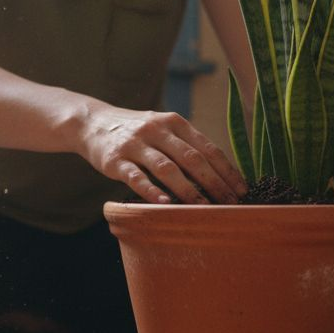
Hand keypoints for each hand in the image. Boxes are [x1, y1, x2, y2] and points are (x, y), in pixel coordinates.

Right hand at [78, 105, 248, 204]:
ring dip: (188, 190)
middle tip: (230, 204)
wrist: (91, 123)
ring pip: (166, 168)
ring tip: (204, 209)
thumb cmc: (135, 132)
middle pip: (191, 158)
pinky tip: (165, 204)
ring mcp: (135, 144)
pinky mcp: (115, 160)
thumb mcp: (162, 129)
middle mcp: (156, 130)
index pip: (206, 148)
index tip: (242, 189)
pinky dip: (151, 191)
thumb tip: (220, 174)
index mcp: (174, 123)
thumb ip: (185, 145)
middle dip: (214, 183)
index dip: (226, 170)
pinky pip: (136, 177)